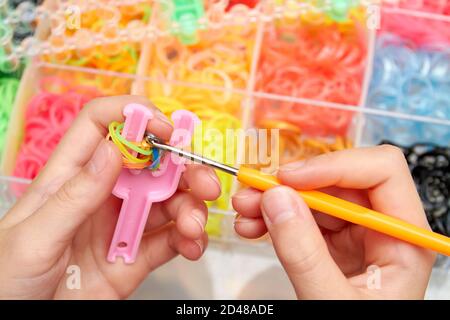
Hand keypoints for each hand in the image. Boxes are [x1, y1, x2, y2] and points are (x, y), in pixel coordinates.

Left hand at [0, 96, 220, 298]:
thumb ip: (76, 195)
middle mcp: (102, 195)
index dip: (134, 116)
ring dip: (190, 208)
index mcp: (71, 177)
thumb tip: (113, 149)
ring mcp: (121, 226)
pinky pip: (170, 241)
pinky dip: (189, 240)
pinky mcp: (135, 258)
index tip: (165, 128)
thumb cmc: (6, 279)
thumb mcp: (34, 237)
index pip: (101, 126)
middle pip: (150, 164)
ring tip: (193, 227)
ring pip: (168, 202)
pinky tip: (192, 246)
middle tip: (205, 184)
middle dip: (183, 168)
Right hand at [232, 145, 435, 298]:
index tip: (289, 178)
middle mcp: (382, 228)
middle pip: (340, 180)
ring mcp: (356, 235)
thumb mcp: (331, 302)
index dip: (334, 166)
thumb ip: (304, 254)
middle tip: (254, 190)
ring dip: (276, 198)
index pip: (382, 172)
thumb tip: (276, 199)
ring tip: (244, 209)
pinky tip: (253, 225)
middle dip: (293, 183)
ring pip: (314, 196)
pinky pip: (302, 217)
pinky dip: (275, 217)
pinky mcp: (332, 244)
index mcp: (404, 238)